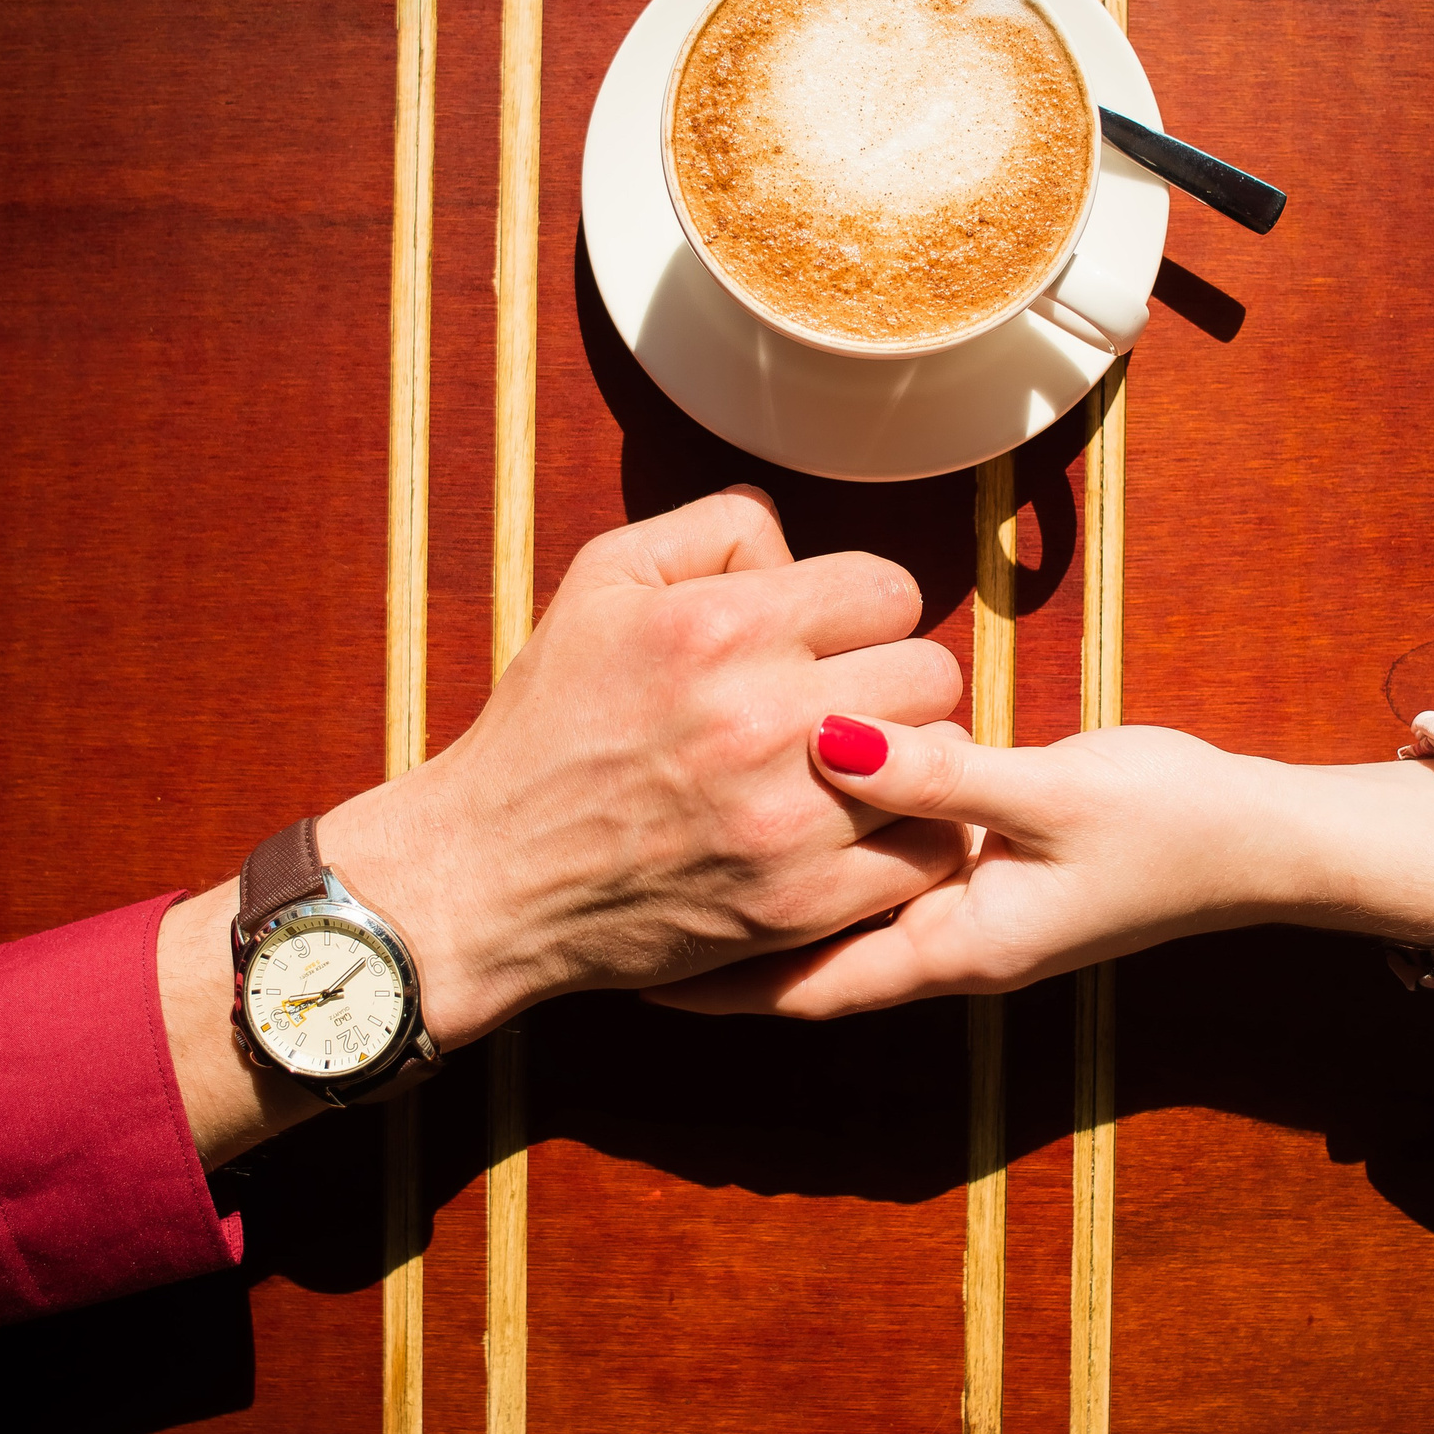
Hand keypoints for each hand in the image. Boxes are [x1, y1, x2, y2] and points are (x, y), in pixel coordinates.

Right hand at [164, 487, 968, 1163]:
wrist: (491, 873)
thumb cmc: (551, 721)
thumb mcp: (603, 579)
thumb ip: (717, 529)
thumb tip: (800, 542)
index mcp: (720, 626)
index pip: (889, 589)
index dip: (861, 610)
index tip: (828, 640)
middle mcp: (762, 717)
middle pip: (929, 670)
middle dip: (890, 678)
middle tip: (841, 705)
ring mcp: (789, 819)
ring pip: (942, 760)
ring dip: (909, 760)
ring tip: (852, 768)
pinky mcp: (800, 904)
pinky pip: (929, 853)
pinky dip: (910, 838)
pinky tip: (863, 828)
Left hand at [645, 716, 1433, 1019]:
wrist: (1262, 839)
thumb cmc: (1169, 825)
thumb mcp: (1050, 793)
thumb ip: (937, 773)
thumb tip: (828, 740)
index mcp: (958, 947)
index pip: (813, 987)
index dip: (723, 988)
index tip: (638, 975)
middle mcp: (954, 941)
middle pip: (814, 961)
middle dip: (729, 954)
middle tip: (632, 924)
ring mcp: (973, 906)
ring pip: (847, 916)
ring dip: (777, 902)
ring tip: (687, 868)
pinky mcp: (994, 865)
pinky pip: (890, 873)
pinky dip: (838, 854)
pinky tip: (797, 812)